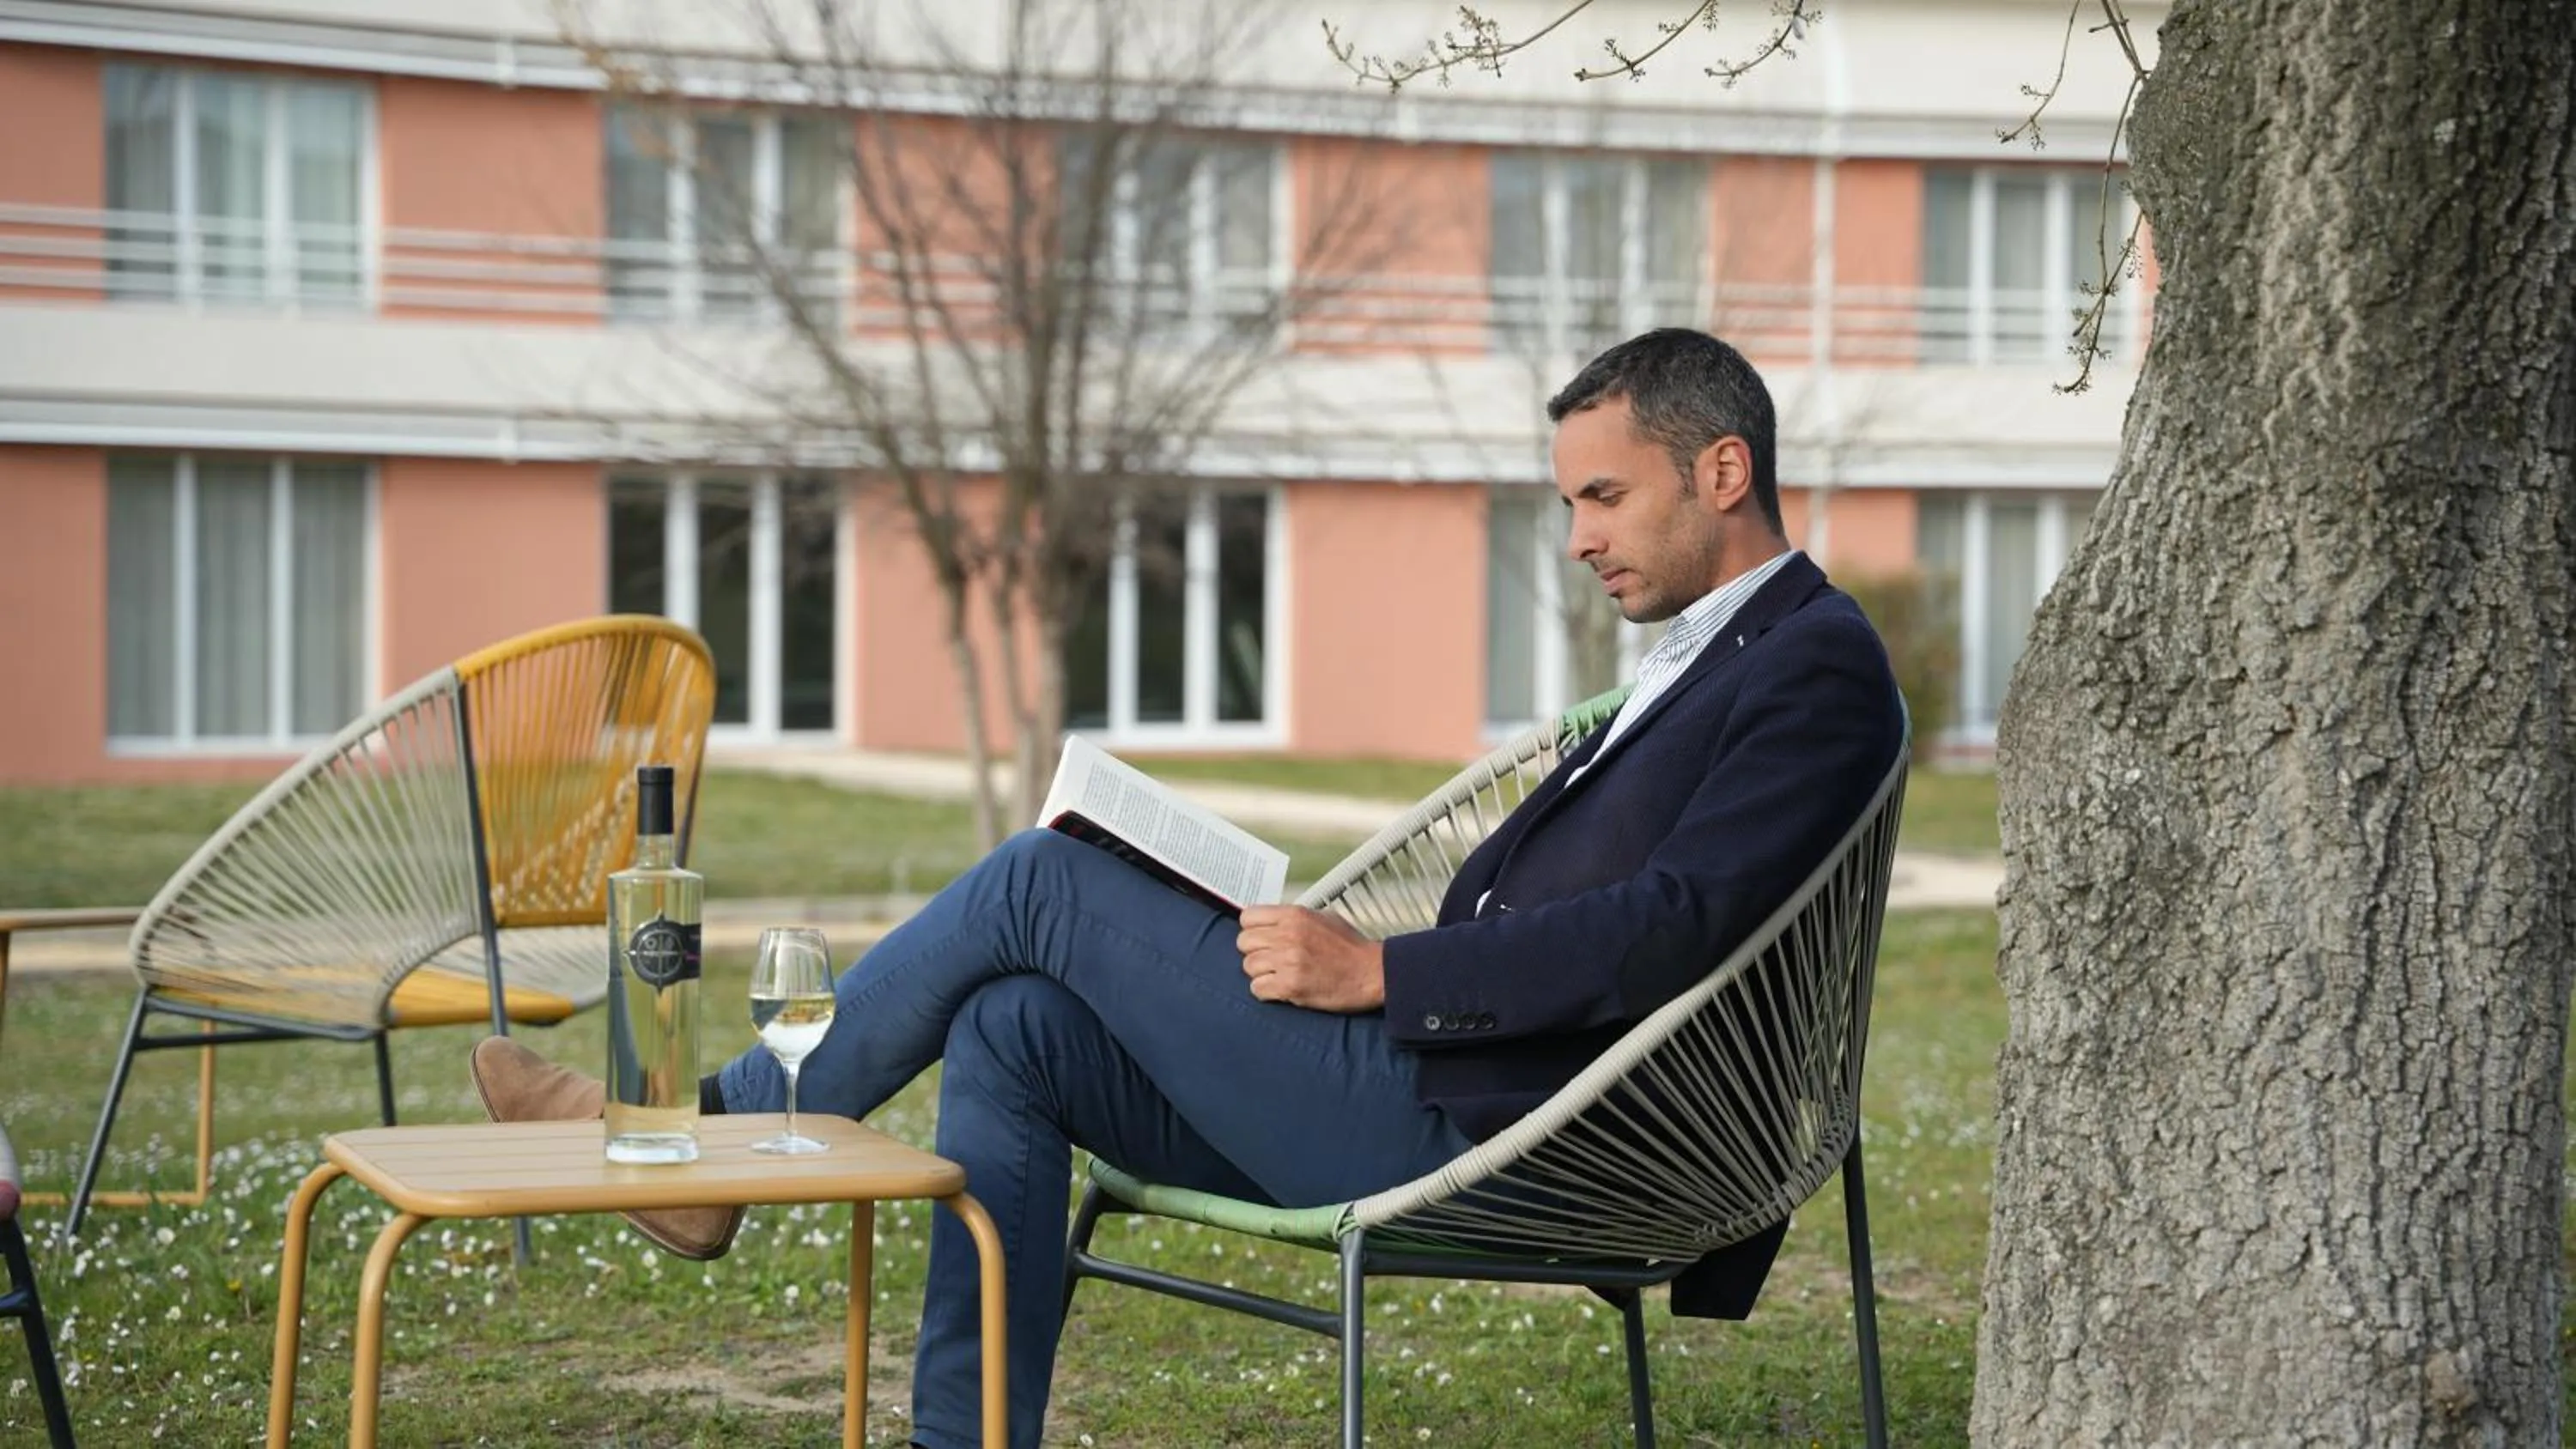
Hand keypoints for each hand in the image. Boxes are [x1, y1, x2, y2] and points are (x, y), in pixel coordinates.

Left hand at [1236, 905, 1383, 1012]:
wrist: (1372, 973)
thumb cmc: (1351, 948)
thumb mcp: (1324, 918)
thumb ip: (1295, 918)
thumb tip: (1271, 920)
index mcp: (1295, 915)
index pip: (1248, 917)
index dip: (1253, 929)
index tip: (1262, 938)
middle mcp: (1288, 935)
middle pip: (1244, 942)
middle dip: (1255, 952)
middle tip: (1271, 960)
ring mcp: (1288, 961)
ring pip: (1249, 966)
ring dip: (1261, 973)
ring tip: (1279, 975)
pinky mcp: (1291, 986)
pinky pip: (1257, 988)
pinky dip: (1266, 991)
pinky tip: (1281, 989)